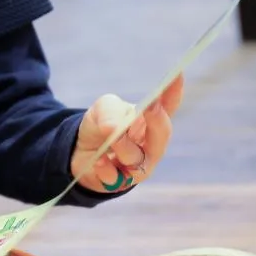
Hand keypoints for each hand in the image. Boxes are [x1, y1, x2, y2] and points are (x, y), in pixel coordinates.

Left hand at [71, 74, 183, 193]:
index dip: (174, 91)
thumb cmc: (100, 126)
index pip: (168, 105)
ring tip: (111, 137)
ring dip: (124, 145)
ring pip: (138, 158)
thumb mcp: (102, 109)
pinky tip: (99, 161)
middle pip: (162, 134)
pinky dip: (107, 169)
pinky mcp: (120, 182)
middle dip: (157, 120)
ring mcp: (138, 165)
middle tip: (150, 108)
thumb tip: (115, 128)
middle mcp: (151, 144)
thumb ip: (111, 112)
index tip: (178, 73)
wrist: (77, 152)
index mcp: (151, 121)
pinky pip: (117, 178)